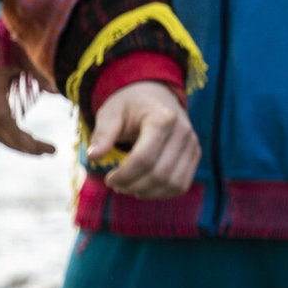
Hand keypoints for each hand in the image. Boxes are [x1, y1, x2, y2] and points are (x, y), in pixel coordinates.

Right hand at [0, 53, 52, 155]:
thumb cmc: (9, 40)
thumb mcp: (27, 53)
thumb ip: (41, 72)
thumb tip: (59, 91)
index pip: (3, 121)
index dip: (24, 140)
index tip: (49, 149)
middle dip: (23, 146)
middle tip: (49, 152)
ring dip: (16, 142)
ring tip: (41, 148)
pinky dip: (8, 134)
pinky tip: (26, 138)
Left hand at [89, 81, 198, 198]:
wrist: (156, 94)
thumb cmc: (130, 105)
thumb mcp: (111, 113)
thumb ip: (102, 134)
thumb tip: (92, 157)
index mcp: (162, 118)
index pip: (144, 158)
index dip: (124, 175)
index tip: (109, 179)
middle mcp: (183, 131)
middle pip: (159, 174)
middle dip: (134, 185)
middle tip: (116, 185)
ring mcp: (192, 144)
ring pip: (173, 183)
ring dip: (148, 192)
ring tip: (129, 188)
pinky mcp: (195, 154)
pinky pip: (181, 184)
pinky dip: (162, 193)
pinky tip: (144, 187)